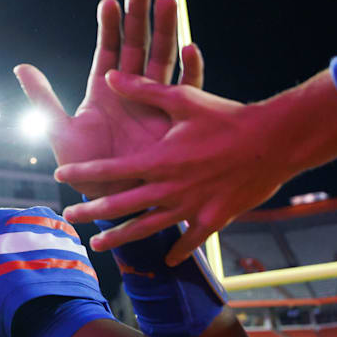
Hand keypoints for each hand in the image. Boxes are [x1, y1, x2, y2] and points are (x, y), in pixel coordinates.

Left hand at [14, 0, 203, 241]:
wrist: (113, 201)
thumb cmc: (85, 170)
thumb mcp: (61, 132)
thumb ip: (43, 99)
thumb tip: (21, 66)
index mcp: (104, 93)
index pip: (108, 51)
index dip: (108, 26)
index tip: (108, 0)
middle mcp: (131, 93)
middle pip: (138, 47)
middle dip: (140, 16)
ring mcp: (155, 106)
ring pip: (163, 60)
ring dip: (167, 31)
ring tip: (168, 0)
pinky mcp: (175, 124)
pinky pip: (186, 94)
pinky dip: (190, 71)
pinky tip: (191, 48)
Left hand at [55, 69, 336, 263]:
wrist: (274, 141)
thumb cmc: (227, 118)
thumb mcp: (183, 99)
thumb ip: (143, 90)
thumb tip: (109, 76)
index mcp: (157, 160)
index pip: (108, 170)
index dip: (82, 174)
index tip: (61, 176)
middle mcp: (167, 188)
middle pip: (119, 205)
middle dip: (90, 211)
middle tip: (68, 217)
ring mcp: (189, 207)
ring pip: (146, 228)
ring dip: (120, 237)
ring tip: (98, 244)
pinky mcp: (213, 219)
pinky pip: (190, 240)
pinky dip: (178, 250)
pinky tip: (167, 260)